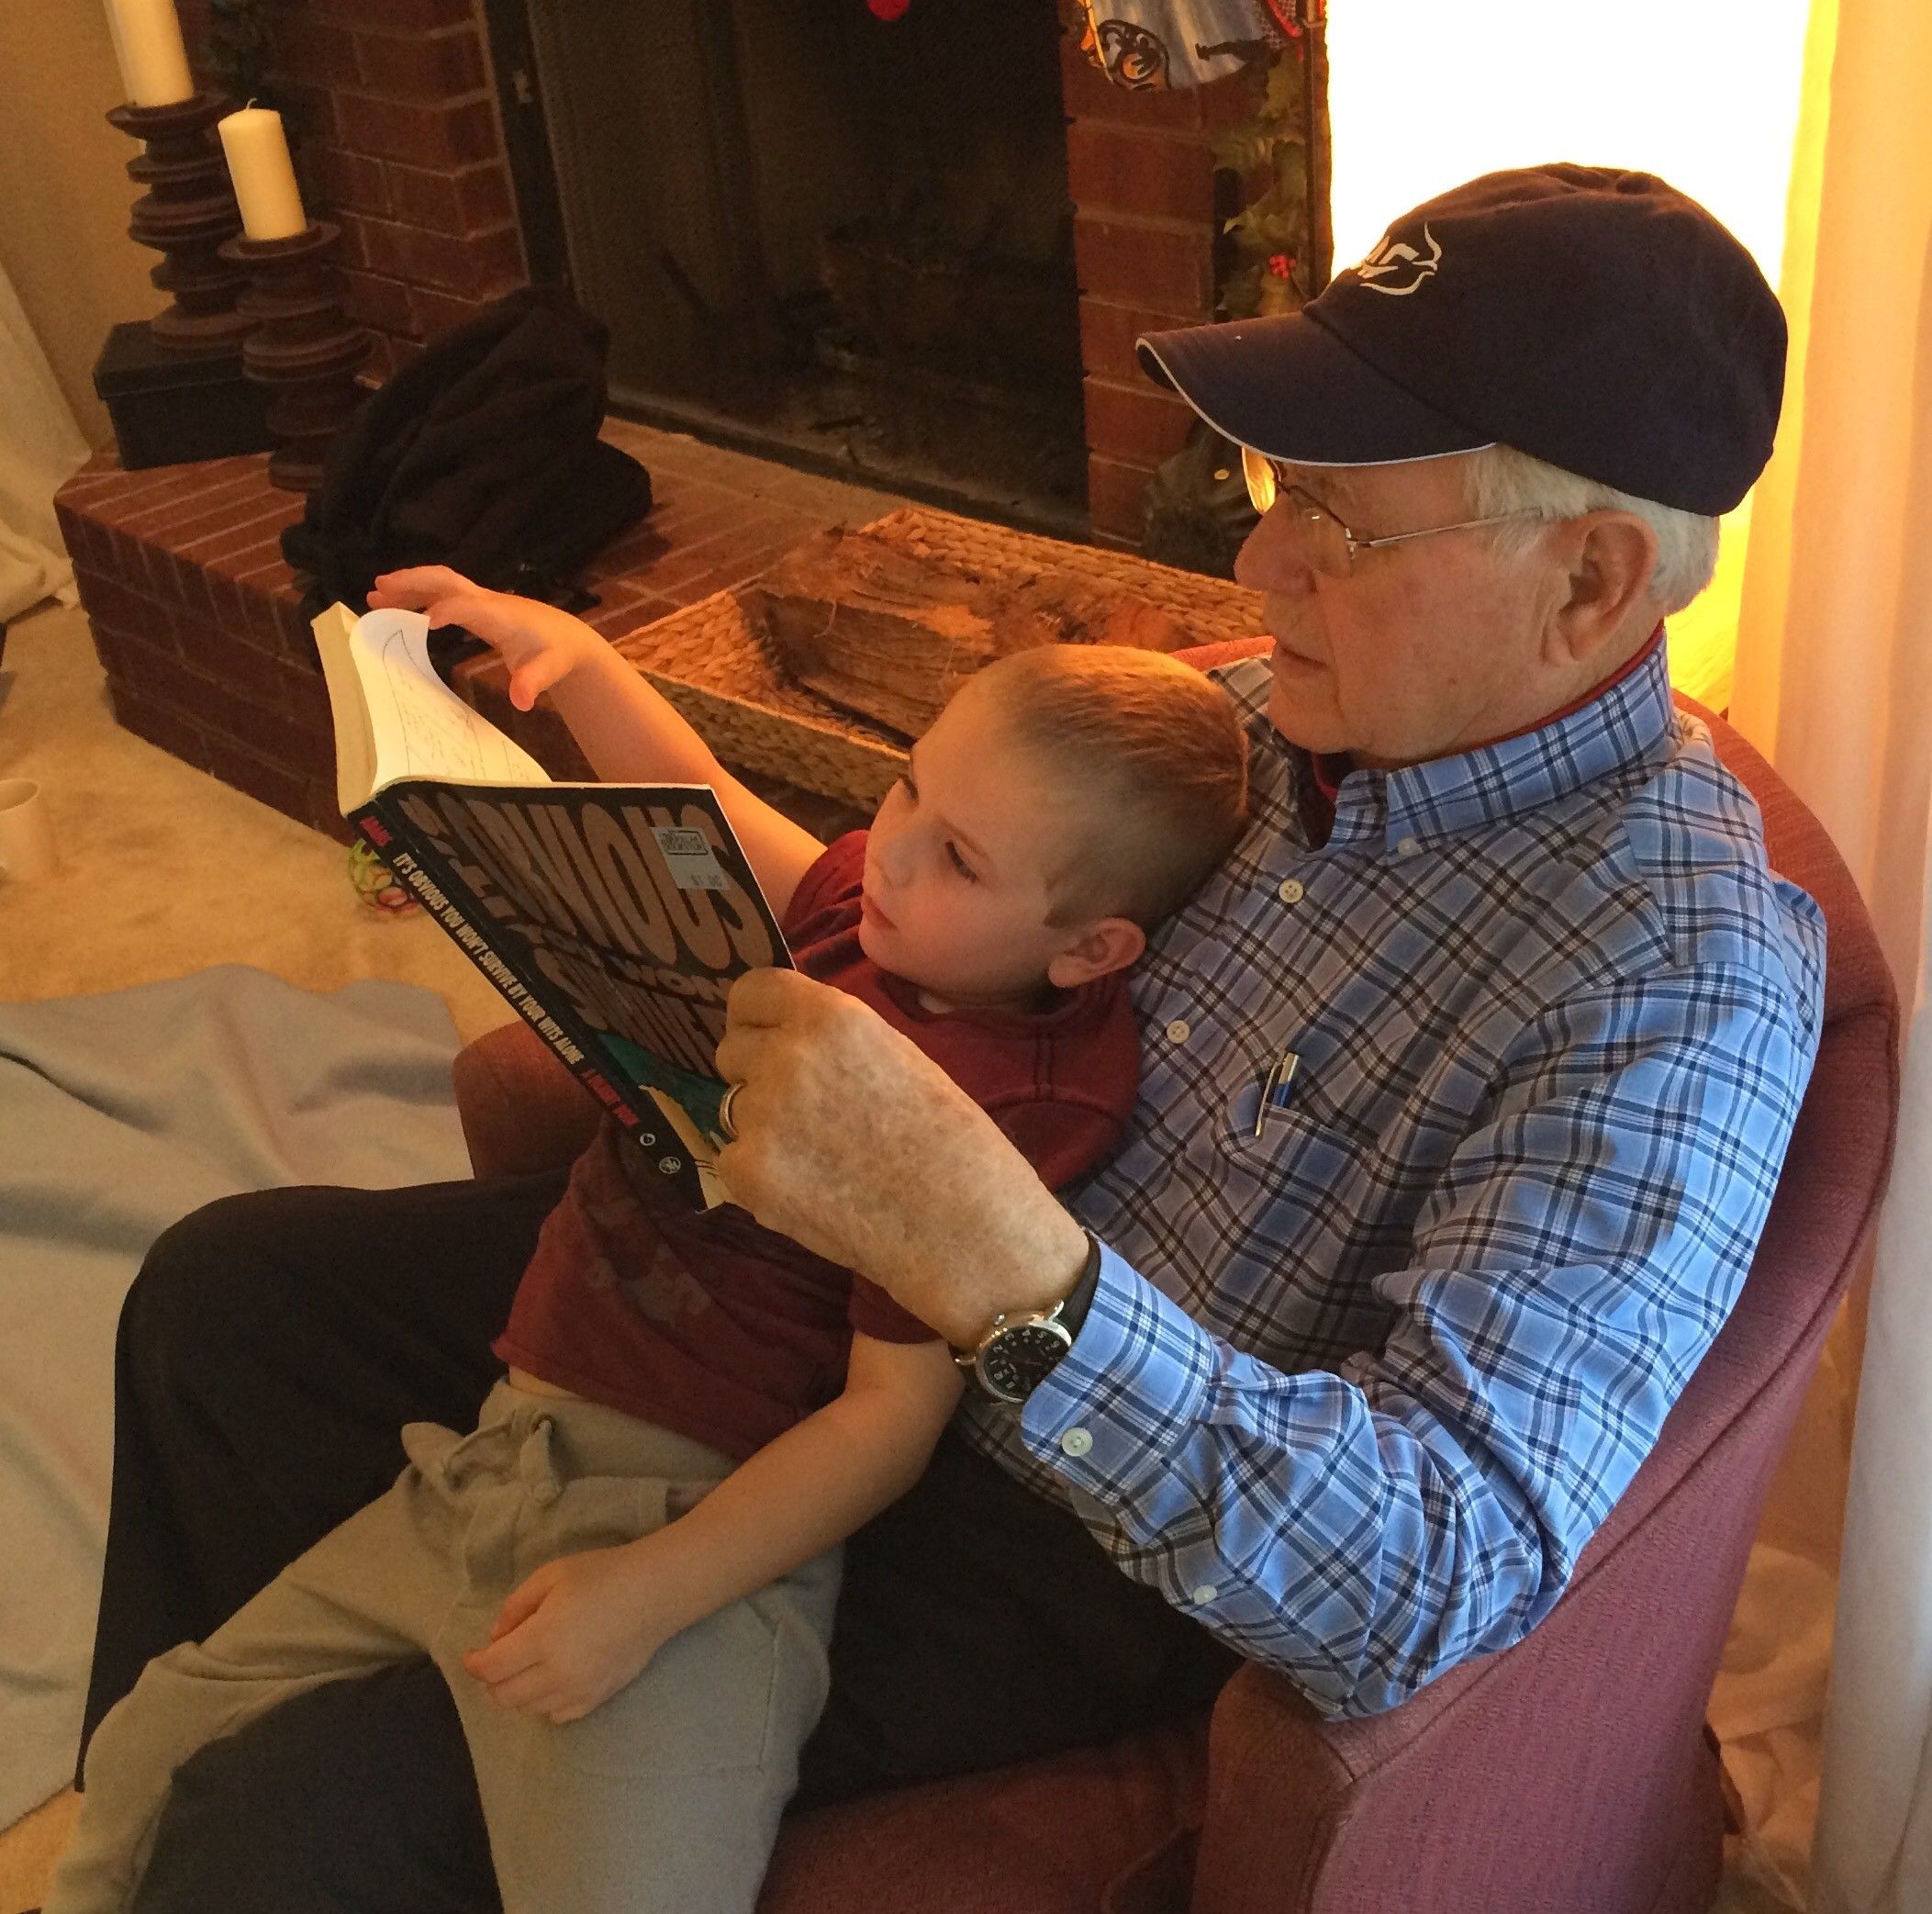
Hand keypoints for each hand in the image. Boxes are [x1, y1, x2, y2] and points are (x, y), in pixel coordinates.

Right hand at [368, 565, 605, 711]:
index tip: (424, 623)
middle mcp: (488, 602)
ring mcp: (481, 602)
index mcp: (502, 615)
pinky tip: (398, 608)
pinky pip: (442, 596)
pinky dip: (418, 598)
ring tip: (375, 595)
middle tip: (380, 588)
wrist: (569, 639)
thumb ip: (534, 682)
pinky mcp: (476, 607)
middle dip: (414, 582)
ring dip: (408, 587)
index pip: (470, 605)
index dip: (449, 610)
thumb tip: (522, 700)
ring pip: (440, 585)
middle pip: (447, 581)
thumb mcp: (551, 670)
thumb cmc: (558, 653)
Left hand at [461, 1543, 668, 1723]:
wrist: (655, 1593)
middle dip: (492, 1680)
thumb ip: (517, 1605)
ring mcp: (580, 1690)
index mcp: (544, 1637)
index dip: (474, 1664)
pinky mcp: (597, 1698)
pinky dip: (543, 1703)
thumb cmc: (603, 1575)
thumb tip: (496, 1637)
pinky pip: (556, 1715)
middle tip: (498, 1659)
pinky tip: (550, 1680)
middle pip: (505, 1695)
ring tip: (525, 1667)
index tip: (470, 1655)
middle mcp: (559, 1672)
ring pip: (528, 1709)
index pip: (493, 1668)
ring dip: (517, 1692)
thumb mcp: (553, 1574)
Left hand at [713, 970, 1089, 1346]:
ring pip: (736, 1109)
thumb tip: (792, 1037)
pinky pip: (734, 1160)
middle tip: (802, 1108)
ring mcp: (762, 1116)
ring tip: (823, 1159)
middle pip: (732, 1050)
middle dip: (756, 1073)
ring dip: (765, 1128)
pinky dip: (763, 1176)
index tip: (762, 1034)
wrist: (961, 1226)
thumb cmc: (951, 1142)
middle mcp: (787, 1056)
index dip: (754, 1015)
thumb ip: (836, 1041)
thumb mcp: (897, 1057)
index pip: (751, 990)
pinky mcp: (748, 1173)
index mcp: (832, 1018)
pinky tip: (813, 1191)